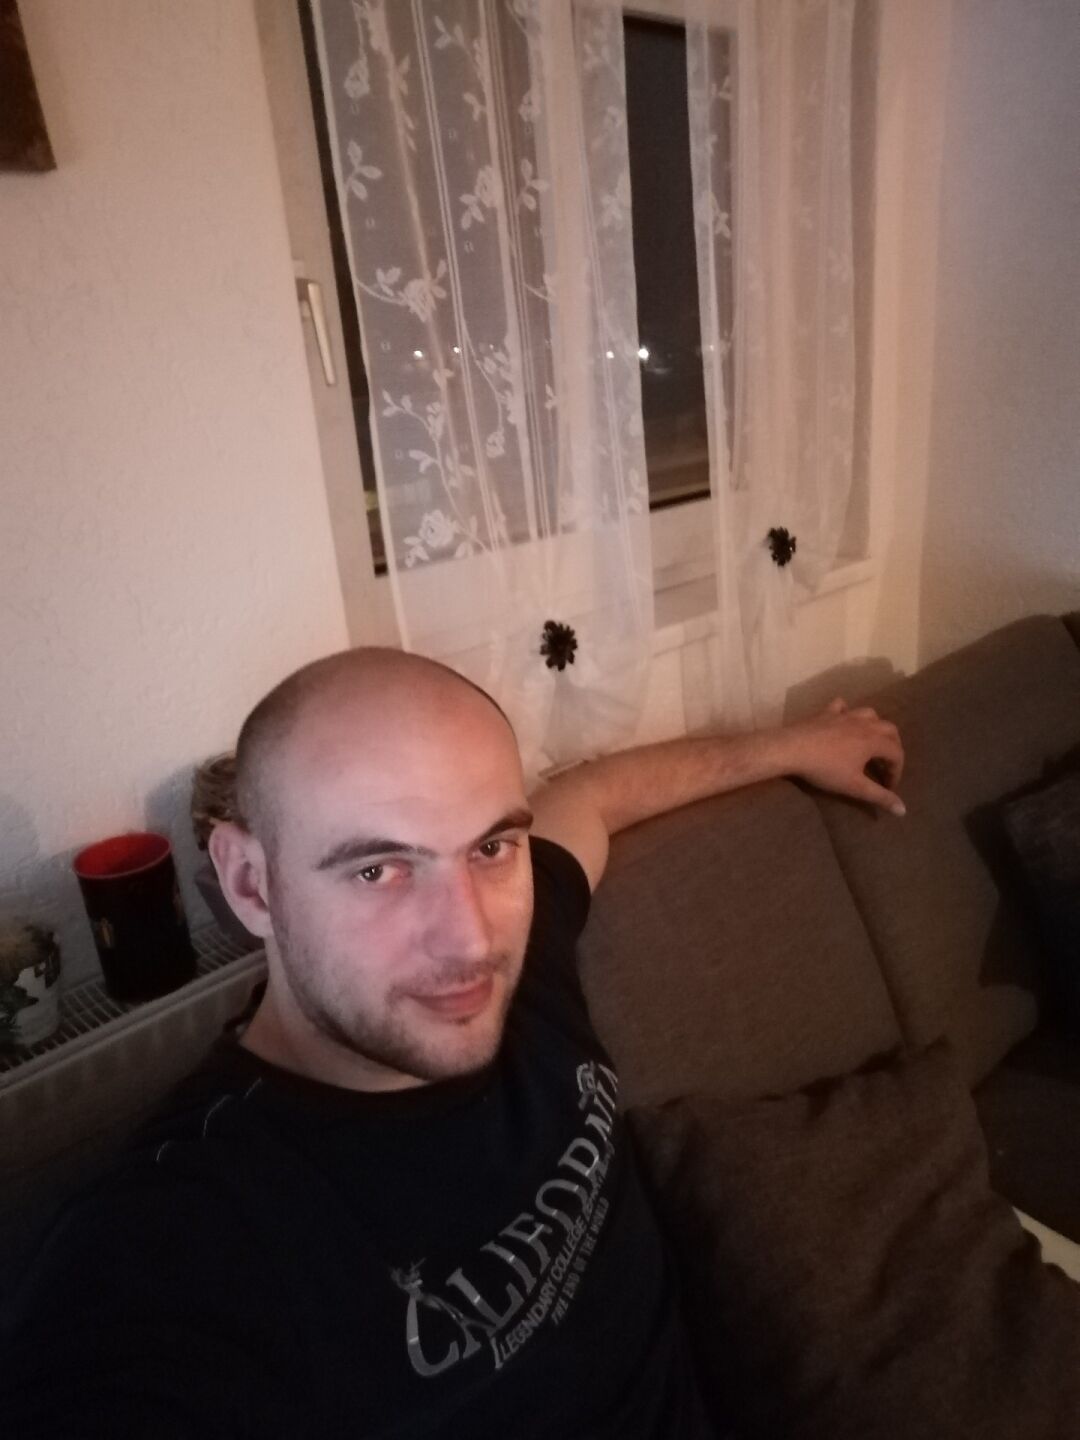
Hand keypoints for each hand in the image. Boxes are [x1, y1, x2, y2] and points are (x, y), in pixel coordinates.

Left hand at [784, 698, 905, 816]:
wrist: (791, 749)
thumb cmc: (825, 769)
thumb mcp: (855, 786)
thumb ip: (879, 797)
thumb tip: (903, 810)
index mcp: (874, 740)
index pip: (897, 754)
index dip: (896, 771)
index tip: (889, 787)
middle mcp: (864, 723)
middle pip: (889, 729)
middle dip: (893, 746)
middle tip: (886, 764)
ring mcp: (844, 715)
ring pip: (870, 714)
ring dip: (876, 726)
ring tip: (871, 741)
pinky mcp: (826, 712)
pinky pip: (842, 706)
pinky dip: (847, 712)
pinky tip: (844, 721)